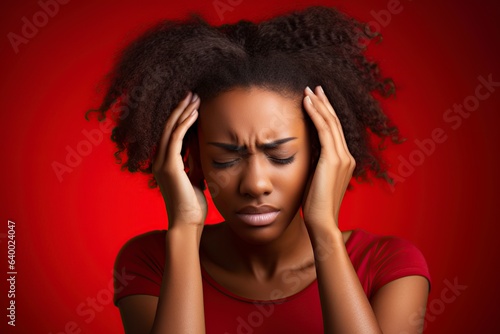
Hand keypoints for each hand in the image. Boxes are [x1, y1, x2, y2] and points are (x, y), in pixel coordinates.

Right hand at [152, 91, 206, 230]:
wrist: (187, 224)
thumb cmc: (193, 204)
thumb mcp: (195, 177)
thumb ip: (194, 162)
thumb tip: (201, 146)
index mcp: (165, 164)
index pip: (171, 134)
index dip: (180, 118)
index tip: (192, 104)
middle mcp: (160, 161)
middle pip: (167, 127)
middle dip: (180, 109)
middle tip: (192, 94)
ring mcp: (162, 163)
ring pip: (170, 129)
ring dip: (183, 111)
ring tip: (194, 97)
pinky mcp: (170, 166)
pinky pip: (176, 138)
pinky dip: (185, 124)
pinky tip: (194, 113)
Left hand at [301, 86, 355, 232]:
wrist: (322, 222)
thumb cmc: (315, 205)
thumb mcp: (315, 179)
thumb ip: (315, 164)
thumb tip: (304, 153)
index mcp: (344, 161)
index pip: (335, 131)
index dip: (326, 114)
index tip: (316, 101)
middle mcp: (346, 156)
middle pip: (335, 123)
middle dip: (324, 103)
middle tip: (314, 88)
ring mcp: (342, 157)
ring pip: (330, 123)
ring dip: (318, 104)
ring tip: (308, 90)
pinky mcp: (332, 159)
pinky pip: (323, 130)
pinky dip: (315, 114)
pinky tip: (307, 103)